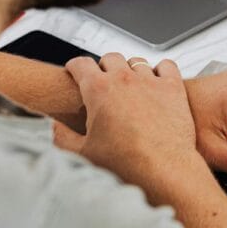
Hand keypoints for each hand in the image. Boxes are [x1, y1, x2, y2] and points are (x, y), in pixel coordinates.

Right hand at [53, 53, 199, 194]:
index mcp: (98, 90)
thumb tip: (53, 127)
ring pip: (137, 61)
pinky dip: (160, 70)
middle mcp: (125, 79)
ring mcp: (150, 81)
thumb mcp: (82, 153)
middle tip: (103, 81)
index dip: (75, 66)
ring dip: (130, 70)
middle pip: (110, 58)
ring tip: (129, 86)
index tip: (75, 71)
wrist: (162, 169)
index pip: (81, 63)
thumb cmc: (124, 163)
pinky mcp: (173, 87)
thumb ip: (62, 137)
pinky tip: (157, 81)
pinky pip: (166, 65)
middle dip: (103, 67)